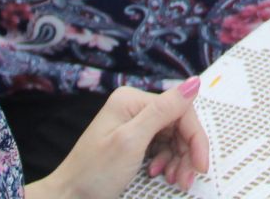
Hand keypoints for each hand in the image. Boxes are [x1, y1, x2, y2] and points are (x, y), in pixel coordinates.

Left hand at [29, 84, 208, 198]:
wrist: (68, 198)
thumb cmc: (92, 174)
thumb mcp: (131, 141)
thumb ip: (163, 111)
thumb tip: (193, 83)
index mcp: (132, 100)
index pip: (180, 110)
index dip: (195, 137)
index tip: (200, 163)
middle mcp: (134, 108)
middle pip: (178, 125)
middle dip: (186, 153)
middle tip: (187, 177)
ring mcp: (133, 125)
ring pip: (173, 139)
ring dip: (178, 161)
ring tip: (174, 179)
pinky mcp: (133, 143)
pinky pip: (162, 148)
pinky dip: (167, 163)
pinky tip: (159, 174)